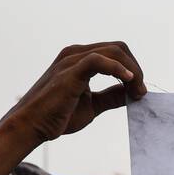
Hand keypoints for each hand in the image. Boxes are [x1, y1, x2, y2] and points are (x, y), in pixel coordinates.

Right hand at [0, 42, 146, 146]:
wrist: (33, 125)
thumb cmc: (58, 115)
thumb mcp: (93, 105)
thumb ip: (111, 96)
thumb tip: (131, 93)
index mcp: (80, 60)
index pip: (116, 53)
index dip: (134, 70)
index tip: (140, 93)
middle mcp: (76, 54)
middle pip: (119, 49)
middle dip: (137, 69)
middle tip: (140, 93)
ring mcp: (71, 61)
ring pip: (113, 52)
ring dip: (133, 72)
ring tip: (137, 93)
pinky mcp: (69, 72)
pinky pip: (98, 60)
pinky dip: (118, 69)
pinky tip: (128, 82)